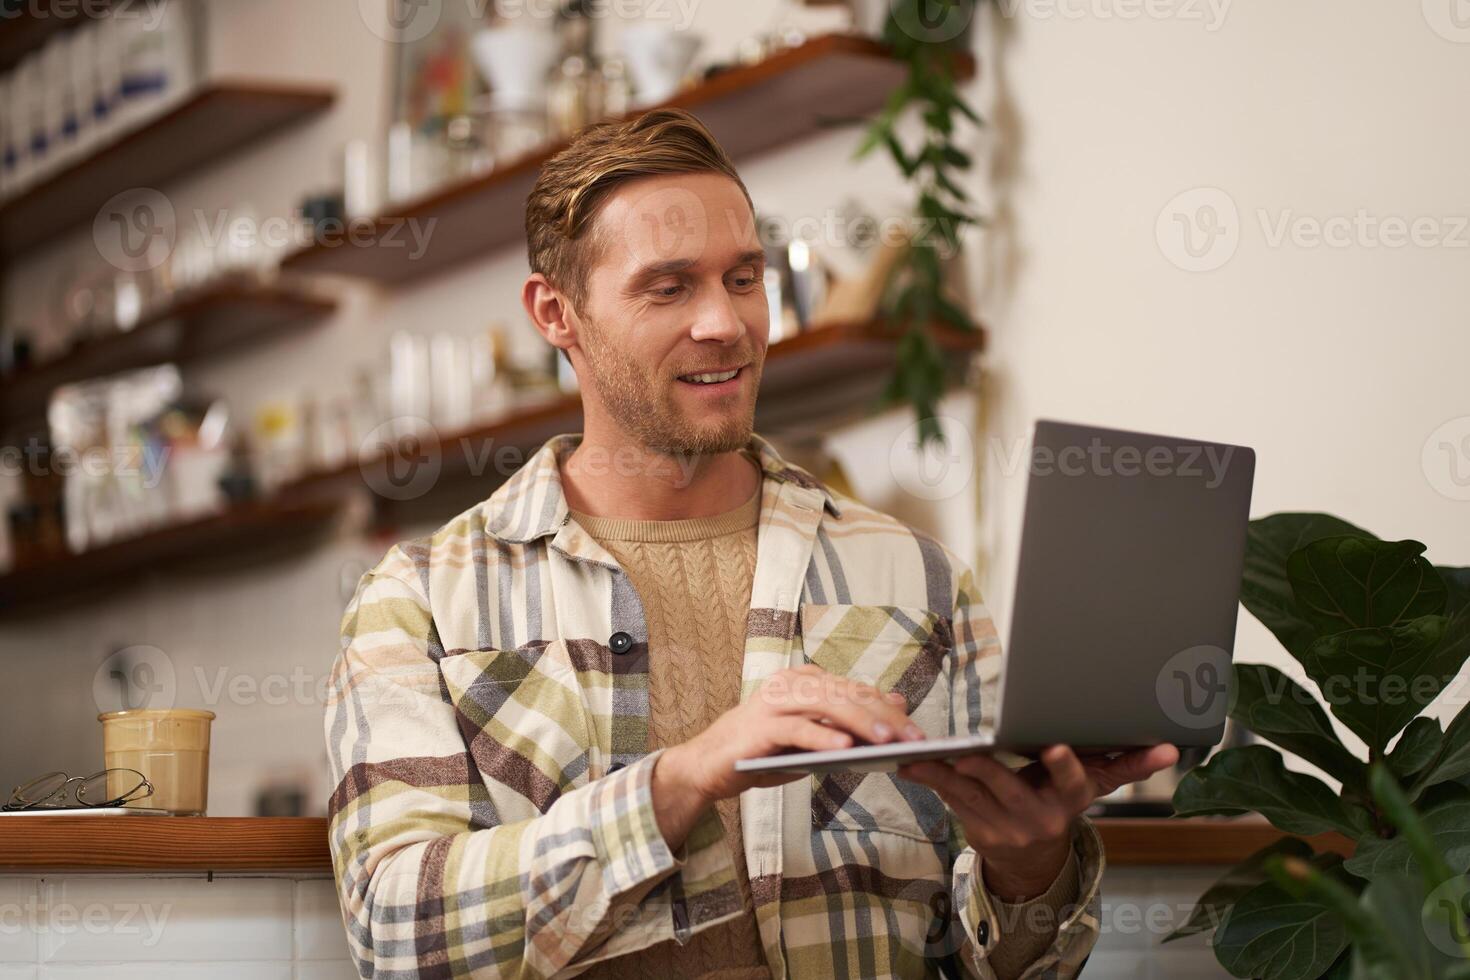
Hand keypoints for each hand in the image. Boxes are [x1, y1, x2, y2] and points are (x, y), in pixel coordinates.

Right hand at [652, 665, 924, 847]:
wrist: (708, 766)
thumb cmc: (764, 751)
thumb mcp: (811, 737)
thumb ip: (847, 720)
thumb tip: (895, 705)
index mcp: (804, 680)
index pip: (855, 690)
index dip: (888, 709)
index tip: (918, 730)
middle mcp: (790, 683)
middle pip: (846, 694)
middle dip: (884, 716)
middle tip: (914, 737)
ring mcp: (773, 702)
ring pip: (826, 704)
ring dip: (860, 721)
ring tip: (888, 740)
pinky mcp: (759, 727)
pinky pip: (796, 729)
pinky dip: (822, 736)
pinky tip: (845, 747)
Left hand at [897, 744, 1178, 900]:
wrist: (1033, 859)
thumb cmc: (1061, 803)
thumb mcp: (1095, 787)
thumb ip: (1128, 764)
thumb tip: (1172, 748)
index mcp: (1069, 800)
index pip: (1073, 782)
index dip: (1064, 766)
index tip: (1055, 747)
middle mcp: (1038, 816)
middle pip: (1011, 790)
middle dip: (989, 771)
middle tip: (970, 753)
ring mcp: (1005, 825)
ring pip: (972, 796)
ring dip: (944, 775)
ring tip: (922, 756)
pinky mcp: (976, 825)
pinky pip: (950, 801)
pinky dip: (929, 781)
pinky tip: (909, 766)